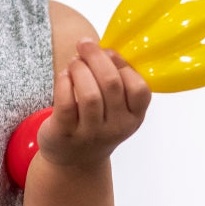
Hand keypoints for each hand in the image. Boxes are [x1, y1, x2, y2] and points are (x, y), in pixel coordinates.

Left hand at [37, 39, 150, 173]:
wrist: (74, 160)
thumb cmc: (96, 123)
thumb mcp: (116, 108)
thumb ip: (115, 81)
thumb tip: (103, 49)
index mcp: (134, 117)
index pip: (140, 88)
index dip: (123, 64)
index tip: (108, 51)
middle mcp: (116, 127)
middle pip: (111, 84)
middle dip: (96, 58)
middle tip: (84, 45)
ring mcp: (91, 132)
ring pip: (89, 94)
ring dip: (80, 70)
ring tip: (74, 62)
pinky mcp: (65, 132)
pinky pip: (65, 103)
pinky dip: (64, 83)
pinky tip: (64, 75)